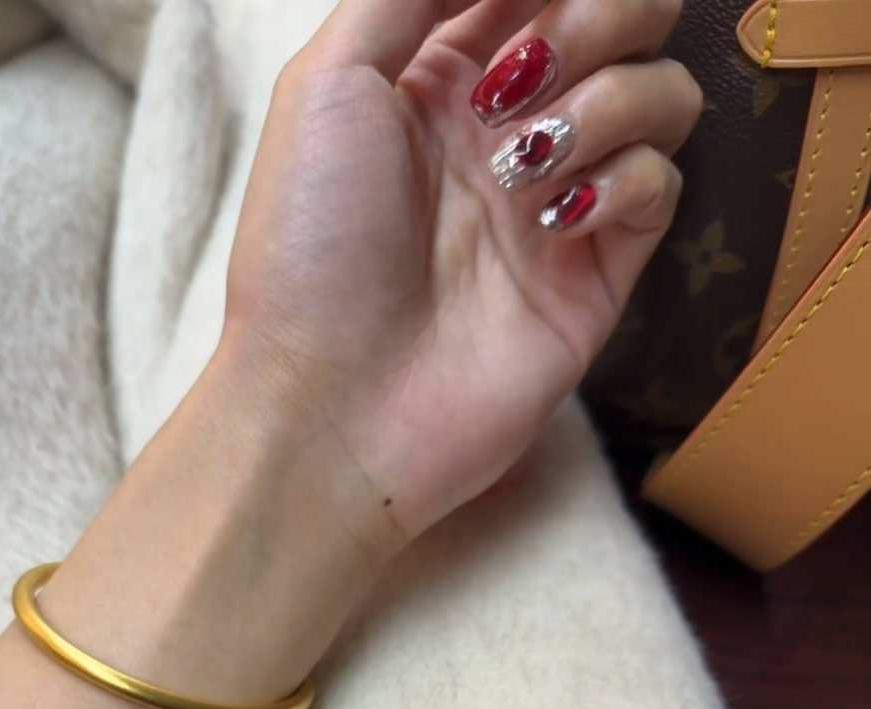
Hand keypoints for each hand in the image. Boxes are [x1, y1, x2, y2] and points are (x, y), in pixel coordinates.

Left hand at [223, 0, 700, 557]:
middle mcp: (509, 128)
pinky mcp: (598, 273)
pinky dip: (621, 179)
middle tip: (521, 80)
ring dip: (604, 100)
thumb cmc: (308, 251)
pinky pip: (662, 184)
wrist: (332, 407)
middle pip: (626, 16)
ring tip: (519, 165)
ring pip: (661, 92)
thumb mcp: (327, 84)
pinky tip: (551, 220)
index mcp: (441, 75)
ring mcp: (559, 198)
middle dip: (594, 16)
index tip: (523, 12)